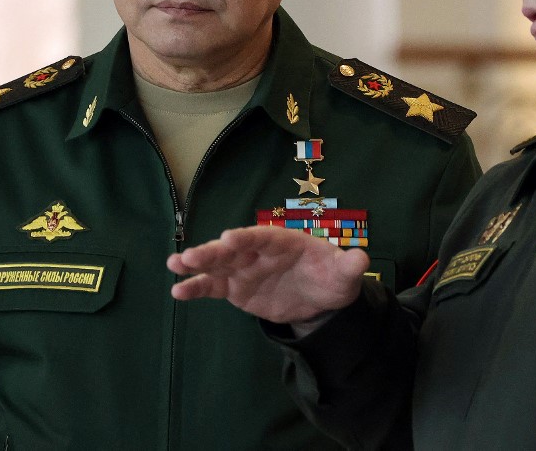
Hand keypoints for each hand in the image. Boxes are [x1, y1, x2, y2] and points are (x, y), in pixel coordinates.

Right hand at [168, 226, 369, 324]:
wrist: (320, 299)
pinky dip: (196, 287)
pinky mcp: (236, 288)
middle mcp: (258, 251)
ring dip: (196, 265)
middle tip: (190, 256)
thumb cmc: (331, 277)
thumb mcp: (344, 274)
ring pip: (217, 265)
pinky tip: (178, 291)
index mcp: (282, 241)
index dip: (246, 237)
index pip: (262, 237)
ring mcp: (244, 269)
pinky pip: (213, 287)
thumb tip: (361, 259)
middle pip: (233, 249)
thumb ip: (348, 266)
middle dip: (212, 251)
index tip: (228, 238)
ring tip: (174, 266)